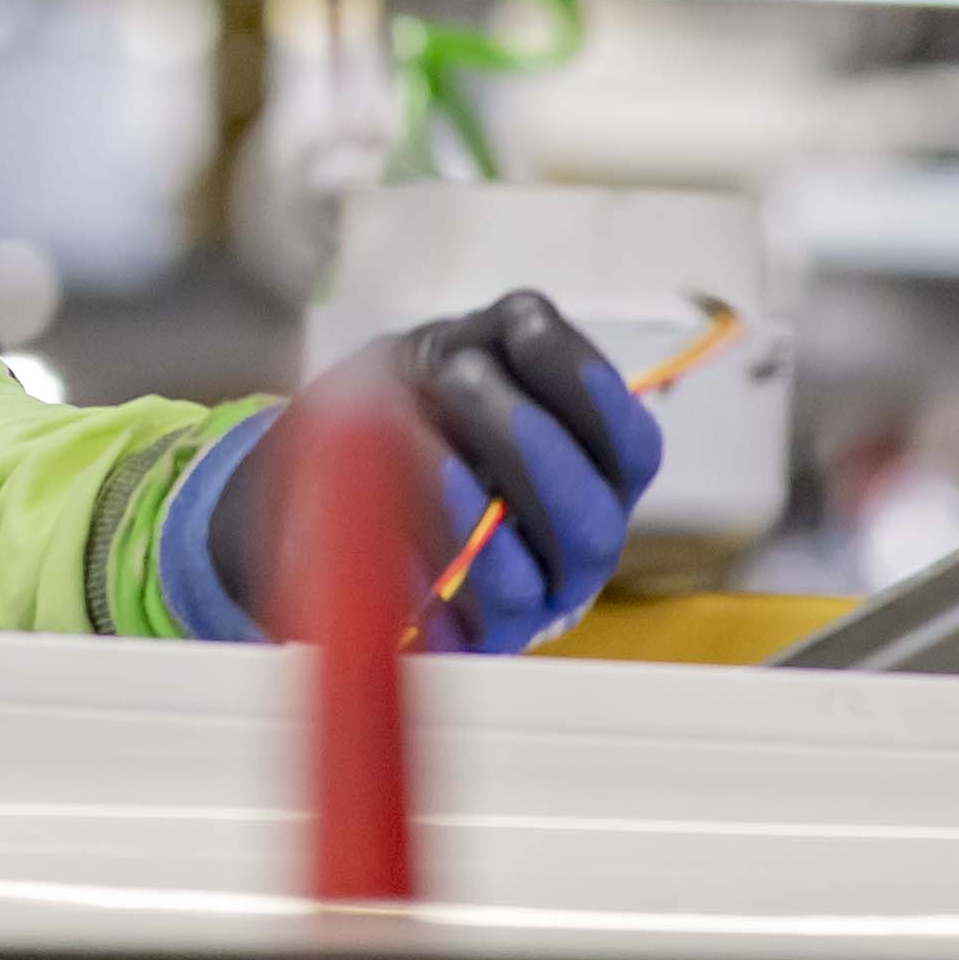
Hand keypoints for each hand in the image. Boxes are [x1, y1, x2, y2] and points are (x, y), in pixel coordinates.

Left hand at [391, 290, 661, 649]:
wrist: (327, 490)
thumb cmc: (415, 415)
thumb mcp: (457, 358)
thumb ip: (499, 336)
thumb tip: (525, 320)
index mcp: (595, 475)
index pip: (631, 446)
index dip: (591, 389)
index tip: (524, 328)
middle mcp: (577, 545)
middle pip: (592, 516)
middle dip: (527, 439)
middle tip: (456, 374)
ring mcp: (531, 601)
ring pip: (538, 570)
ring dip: (478, 501)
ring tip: (421, 439)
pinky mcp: (472, 638)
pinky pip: (472, 609)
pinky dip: (442, 550)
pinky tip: (400, 503)